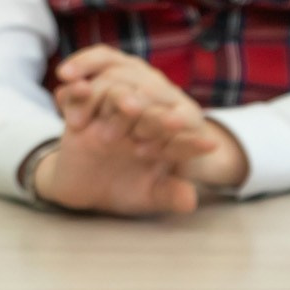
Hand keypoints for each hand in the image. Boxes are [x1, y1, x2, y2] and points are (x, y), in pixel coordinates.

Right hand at [28, 46, 238, 214]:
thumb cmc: (122, 188)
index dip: (192, 142)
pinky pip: (79, 95)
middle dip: (159, 117)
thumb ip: (168, 194)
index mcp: (160, 137)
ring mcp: (108, 112)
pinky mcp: (80, 109)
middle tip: (174, 122)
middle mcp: (137, 119)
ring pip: (116, 95)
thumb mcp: (147, 195)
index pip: (179, 138)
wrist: (83, 187)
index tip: (209, 145)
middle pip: (149, 111)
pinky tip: (83, 88)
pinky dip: (79, 91)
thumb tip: (191, 201)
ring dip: (124, 98)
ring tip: (131, 107)